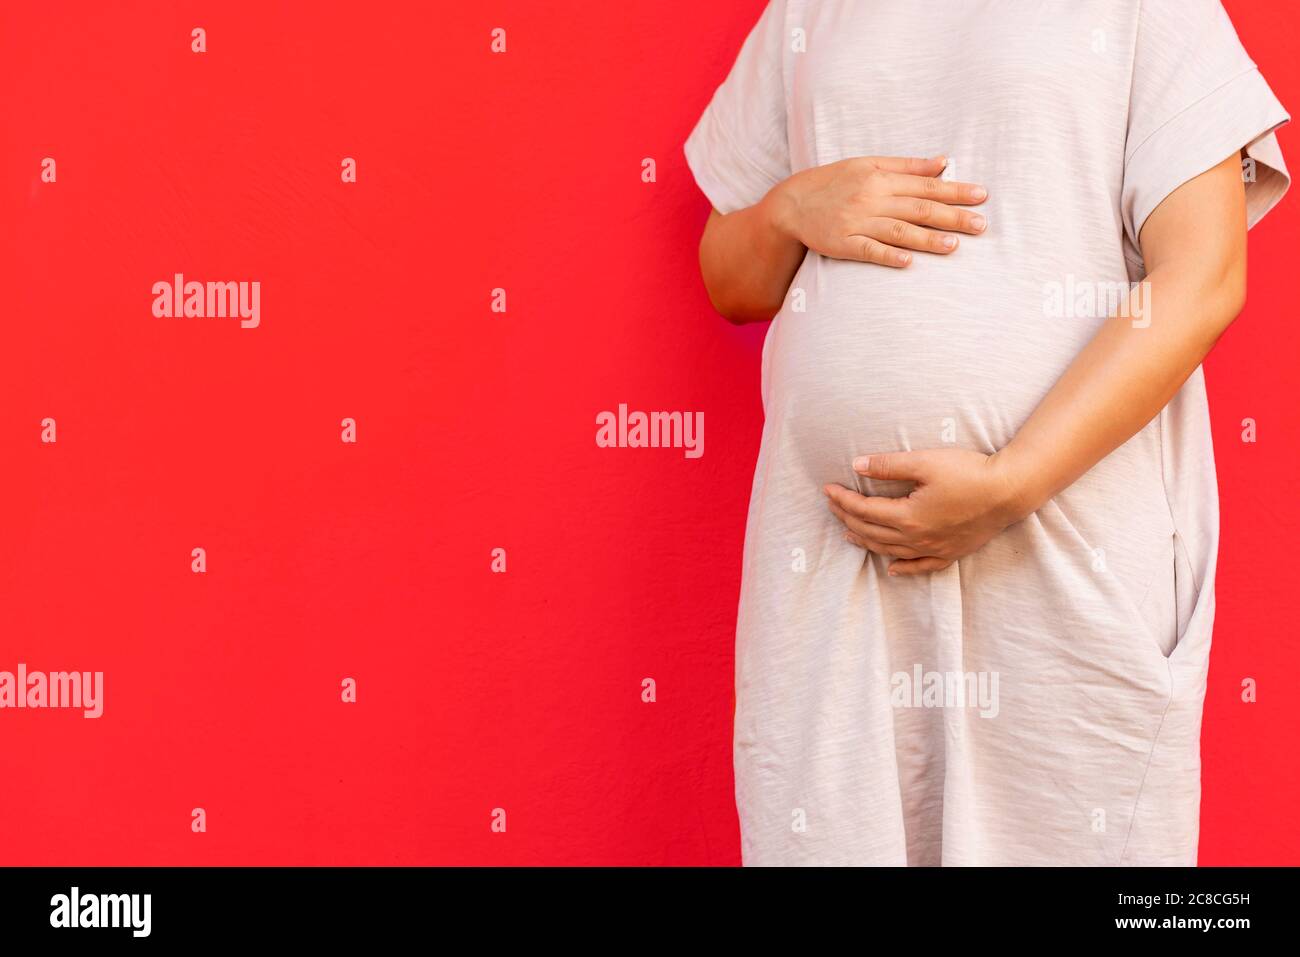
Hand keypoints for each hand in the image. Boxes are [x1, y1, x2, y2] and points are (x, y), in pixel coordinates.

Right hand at [767, 155, 987, 266]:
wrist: (792, 203)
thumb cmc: (834, 182)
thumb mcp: (869, 165)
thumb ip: (907, 166)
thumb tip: (944, 161)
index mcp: (881, 178)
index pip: (926, 185)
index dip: (955, 190)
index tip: (982, 196)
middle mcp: (871, 199)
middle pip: (918, 208)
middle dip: (952, 216)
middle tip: (981, 225)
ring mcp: (857, 223)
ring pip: (898, 230)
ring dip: (926, 238)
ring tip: (954, 246)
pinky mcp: (842, 244)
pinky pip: (868, 251)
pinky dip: (887, 256)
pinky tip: (907, 263)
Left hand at [823, 449, 1031, 575]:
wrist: (1010, 491)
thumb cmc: (969, 472)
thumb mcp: (925, 462)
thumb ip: (888, 466)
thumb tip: (856, 465)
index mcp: (907, 516)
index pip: (863, 510)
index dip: (842, 500)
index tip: (827, 489)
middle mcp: (916, 538)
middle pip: (871, 532)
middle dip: (847, 518)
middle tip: (833, 506)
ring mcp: (934, 549)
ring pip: (889, 550)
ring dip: (866, 542)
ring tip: (849, 533)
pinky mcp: (951, 553)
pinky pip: (921, 566)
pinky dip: (903, 568)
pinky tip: (891, 568)